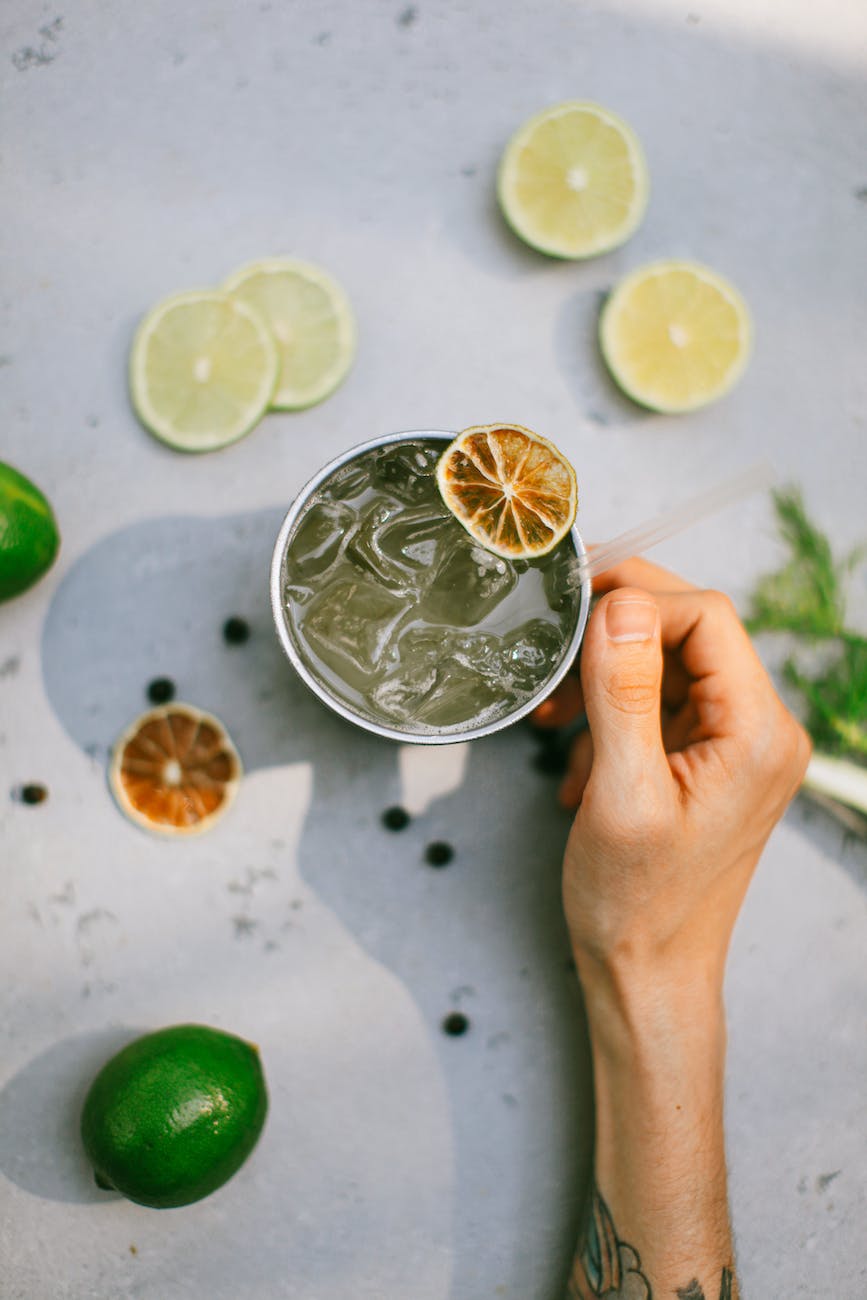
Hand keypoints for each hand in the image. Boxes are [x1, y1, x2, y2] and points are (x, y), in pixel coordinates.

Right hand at [534, 557, 810, 995]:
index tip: (570, 610)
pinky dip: (608, 717)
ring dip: (603, 680)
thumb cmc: (637, 904)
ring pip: (665, 665)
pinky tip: (577, 763)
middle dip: (613, 636)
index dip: (635, 598)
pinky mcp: (706, 761)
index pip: (706, 616)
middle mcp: (758, 730)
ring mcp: (733, 746)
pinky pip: (656, 705)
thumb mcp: (621, 794)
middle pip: (688, 632)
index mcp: (755, 733)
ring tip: (554, 721)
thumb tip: (619, 603)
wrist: (648, 975)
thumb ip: (624, 693)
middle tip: (551, 649)